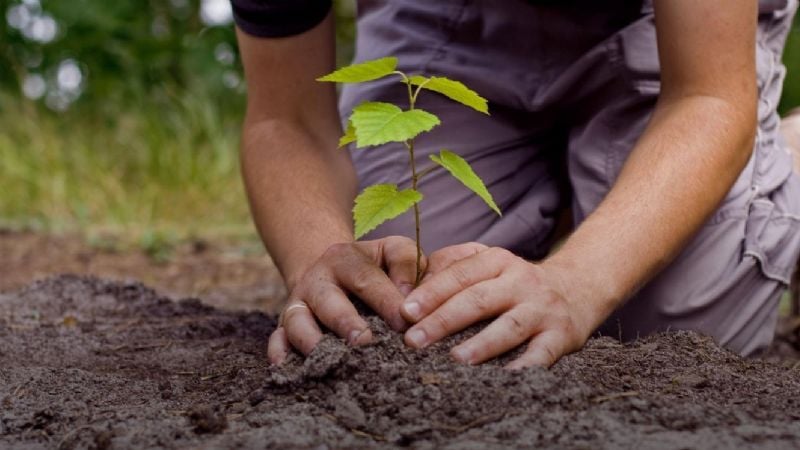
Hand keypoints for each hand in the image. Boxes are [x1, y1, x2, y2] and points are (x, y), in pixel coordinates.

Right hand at [268, 236, 424, 363]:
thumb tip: (409, 300)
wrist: (331, 269)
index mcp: (345, 258)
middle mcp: (317, 280)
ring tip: (332, 359)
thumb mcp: (391, 251)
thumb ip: (406, 264)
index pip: (366, 278)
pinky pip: (276, 339)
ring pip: (297, 321)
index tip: (405, 323)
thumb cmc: (373, 266)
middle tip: (365, 342)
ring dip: (312, 341)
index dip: (386, 301)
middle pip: (328, 301)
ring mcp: (298, 303)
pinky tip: (287, 367)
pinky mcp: (285, 324)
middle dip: (346, 322)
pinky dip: (279, 352)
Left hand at [400, 243, 594, 368]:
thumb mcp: (489, 263)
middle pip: (478, 299)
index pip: (460, 275)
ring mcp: (542, 309)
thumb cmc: (515, 282)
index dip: (431, 293)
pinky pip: (542, 354)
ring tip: (455, 359)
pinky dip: (524, 367)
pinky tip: (503, 380)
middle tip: (414, 341)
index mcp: (497, 261)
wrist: (578, 288)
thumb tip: (411, 284)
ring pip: (509, 326)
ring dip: (481, 344)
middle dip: (443, 320)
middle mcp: (521, 281)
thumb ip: (452, 266)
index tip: (405, 312)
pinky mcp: (562, 336)